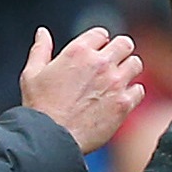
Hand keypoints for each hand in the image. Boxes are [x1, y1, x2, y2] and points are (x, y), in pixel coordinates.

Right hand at [20, 27, 146, 152]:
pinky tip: (121, 98)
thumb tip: (43, 33)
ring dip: (128, 69)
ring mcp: (115, 83)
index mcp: (78, 52)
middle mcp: (100, 64)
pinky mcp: (123, 104)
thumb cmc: (39, 108)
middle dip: (119, 50)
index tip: (97, 51)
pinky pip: (139, 90)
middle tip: (114, 61)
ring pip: (136, 64)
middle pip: (124, 44)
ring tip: (118, 79)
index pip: (101, 34)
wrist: (51, 139)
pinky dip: (132, 93)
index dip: (99, 41)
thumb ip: (40, 49)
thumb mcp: (32, 73)